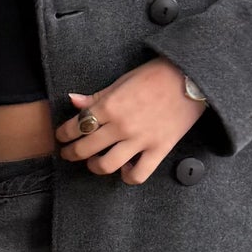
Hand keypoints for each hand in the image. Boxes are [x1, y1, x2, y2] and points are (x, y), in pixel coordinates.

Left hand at [55, 59, 206, 183]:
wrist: (190, 78)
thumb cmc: (155, 76)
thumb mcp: (121, 81)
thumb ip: (96, 96)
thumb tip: (73, 101)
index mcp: (109, 105)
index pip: (76, 126)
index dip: (63, 134)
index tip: (61, 136)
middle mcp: (121, 125)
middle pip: (85, 148)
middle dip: (71, 153)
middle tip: (68, 153)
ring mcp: (140, 140)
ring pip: (105, 165)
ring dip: (94, 166)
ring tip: (94, 162)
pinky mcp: (158, 149)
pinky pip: (138, 174)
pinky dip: (127, 176)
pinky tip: (124, 168)